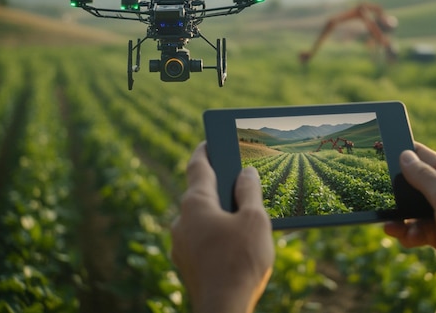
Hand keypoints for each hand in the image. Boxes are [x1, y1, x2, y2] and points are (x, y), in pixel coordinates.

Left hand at [171, 142, 274, 312]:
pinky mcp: (186, 263)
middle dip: (218, 185)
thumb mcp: (254, 220)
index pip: (198, 165)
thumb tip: (245, 173)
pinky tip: (235, 242)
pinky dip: (216, 233)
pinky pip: (201, 239)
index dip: (206, 149)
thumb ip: (250, 191)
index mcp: (196, 203)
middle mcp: (182, 220)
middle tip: (238, 178)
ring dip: (219, 212)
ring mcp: (181, 244)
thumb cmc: (241, 261)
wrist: (223, 309)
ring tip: (244, 214)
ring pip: (201, 218)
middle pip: (200, 193)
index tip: (210, 140)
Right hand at [384, 142, 435, 281]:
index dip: (402, 153)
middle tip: (378, 195)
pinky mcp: (435, 232)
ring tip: (391, 226)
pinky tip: (405, 237)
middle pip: (411, 185)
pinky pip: (414, 229)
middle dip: (395, 192)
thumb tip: (404, 155)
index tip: (380, 149)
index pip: (422, 156)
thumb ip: (421, 175)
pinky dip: (407, 234)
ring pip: (409, 211)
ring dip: (399, 219)